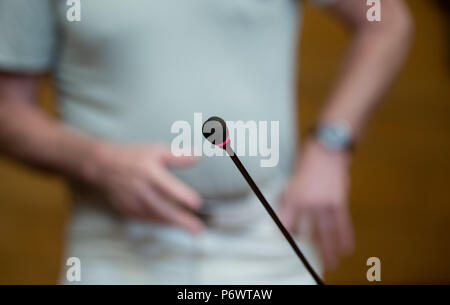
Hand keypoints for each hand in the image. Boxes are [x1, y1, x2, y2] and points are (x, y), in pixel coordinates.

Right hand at [84, 143, 202, 233]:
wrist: (103, 165)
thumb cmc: (132, 157)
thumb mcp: (156, 151)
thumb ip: (178, 156)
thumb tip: (197, 157)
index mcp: (149, 172)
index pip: (168, 186)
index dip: (182, 195)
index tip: (197, 203)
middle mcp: (141, 189)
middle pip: (163, 208)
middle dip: (181, 220)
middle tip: (197, 228)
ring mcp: (133, 201)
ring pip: (155, 216)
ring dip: (172, 224)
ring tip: (190, 228)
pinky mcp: (127, 209)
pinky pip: (146, 219)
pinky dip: (159, 222)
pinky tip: (170, 224)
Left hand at [279, 140, 353, 268]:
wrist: (327, 149)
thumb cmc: (308, 161)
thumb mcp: (292, 178)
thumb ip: (289, 196)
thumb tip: (286, 210)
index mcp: (292, 197)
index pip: (286, 221)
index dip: (286, 233)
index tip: (287, 240)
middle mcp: (306, 203)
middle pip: (305, 230)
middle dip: (306, 247)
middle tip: (308, 260)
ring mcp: (323, 204)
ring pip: (325, 232)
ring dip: (329, 249)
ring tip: (332, 263)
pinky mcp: (339, 202)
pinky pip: (342, 223)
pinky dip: (345, 236)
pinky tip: (347, 248)